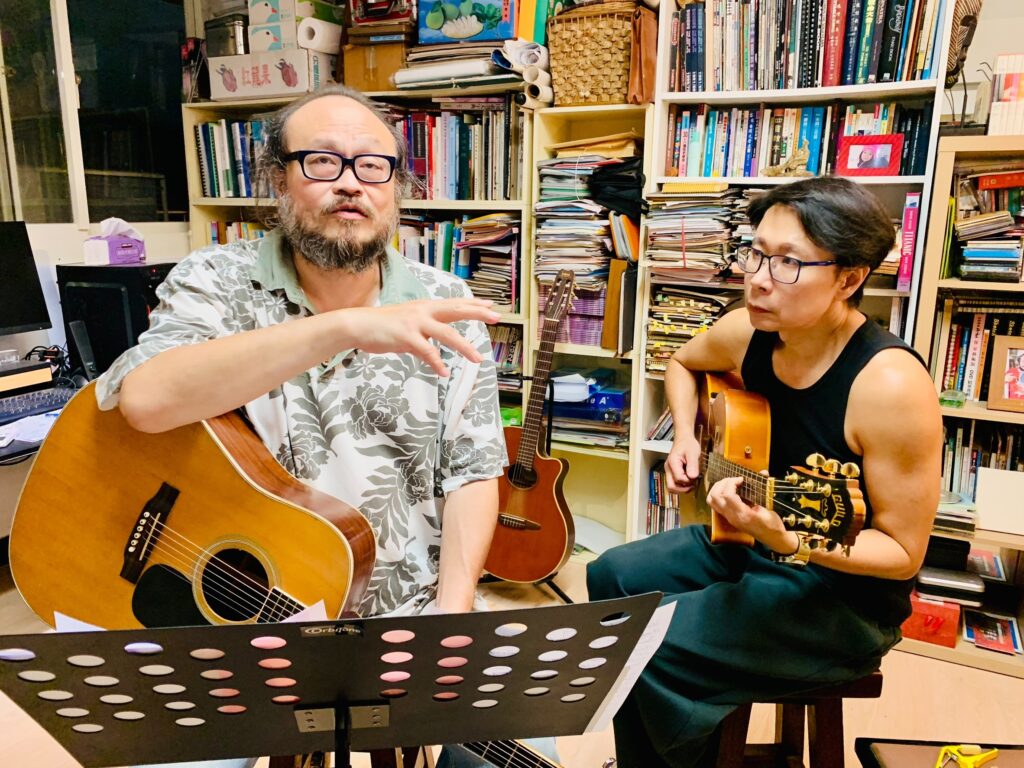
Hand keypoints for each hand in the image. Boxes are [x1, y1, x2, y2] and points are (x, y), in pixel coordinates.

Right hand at [343, 298, 499, 376]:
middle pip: (456, 311)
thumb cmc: (383, 327)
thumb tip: (435, 350)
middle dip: (477, 314)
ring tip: (477, 359)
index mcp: (425, 307)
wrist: (358, 325)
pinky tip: (445, 372)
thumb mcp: (408, 326)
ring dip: (464, 347)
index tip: (491, 306)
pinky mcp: (405, 337)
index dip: (474, 305)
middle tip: (496, 318)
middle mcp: (423, 311)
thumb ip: (424, 335)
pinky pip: (427, 352)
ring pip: (446, 334)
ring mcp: (415, 323)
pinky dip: (437, 363)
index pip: (454, 304)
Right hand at [665, 434, 701, 493]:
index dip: (689, 481)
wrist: (683, 439)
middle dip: (683, 489)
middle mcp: (668, 468)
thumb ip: (693, 465)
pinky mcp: (672, 472)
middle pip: (671, 487)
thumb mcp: (693, 453)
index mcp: (672, 463)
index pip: (679, 479)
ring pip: (672, 487)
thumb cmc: (688, 444)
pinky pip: (674, 483)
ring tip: (691, 483)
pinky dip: (681, 485)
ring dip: (682, 489)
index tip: (696, 476)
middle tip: (693, 485)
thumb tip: (692, 477)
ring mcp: (669, 471)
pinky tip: (689, 480)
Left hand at [705, 476, 792, 551]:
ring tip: (730, 483)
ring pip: (711, 500)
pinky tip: (730, 490)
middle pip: (715, 496)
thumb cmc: (773, 525)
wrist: (772, 539)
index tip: (742, 479)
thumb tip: (763, 472)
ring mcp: (728, 518)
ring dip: (718, 488)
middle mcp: (732, 517)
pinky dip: (719, 493)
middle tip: (735, 479)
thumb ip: (764, 490)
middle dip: (723, 483)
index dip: (732, 483)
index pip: (727, 496)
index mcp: (742, 515)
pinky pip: (715, 504)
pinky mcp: (728, 517)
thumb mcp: (769, 508)